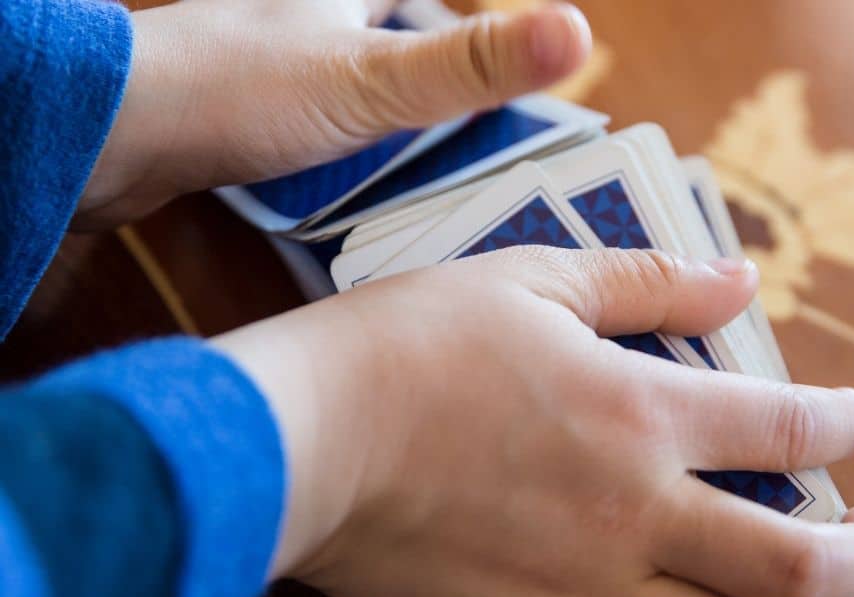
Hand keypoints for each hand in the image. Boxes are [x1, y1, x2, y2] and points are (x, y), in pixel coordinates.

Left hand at [76, 0, 591, 226]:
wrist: (119, 133)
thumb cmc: (238, 92)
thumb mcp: (372, 84)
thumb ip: (471, 64)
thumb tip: (573, 29)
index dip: (472, 26)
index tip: (537, 40)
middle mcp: (314, 6)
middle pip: (400, 21)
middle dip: (442, 54)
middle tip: (491, 104)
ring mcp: (281, 45)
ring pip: (362, 58)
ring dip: (401, 89)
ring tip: (448, 141)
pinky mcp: (254, 90)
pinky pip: (327, 98)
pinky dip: (357, 123)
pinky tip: (368, 162)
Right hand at [215, 247, 853, 596]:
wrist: (305, 437)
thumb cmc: (412, 346)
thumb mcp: (533, 280)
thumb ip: (649, 282)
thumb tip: (738, 281)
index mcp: (641, 415)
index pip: (794, 430)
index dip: (846, 424)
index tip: (852, 422)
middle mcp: (633, 514)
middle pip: (801, 571)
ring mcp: (582, 591)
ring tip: (758, 596)